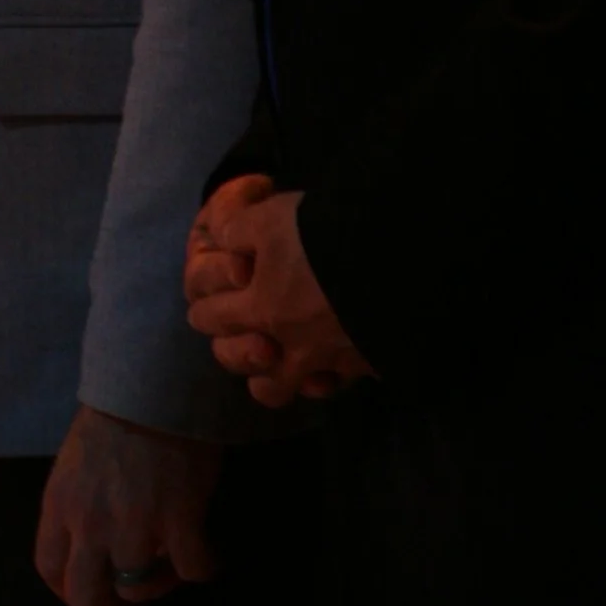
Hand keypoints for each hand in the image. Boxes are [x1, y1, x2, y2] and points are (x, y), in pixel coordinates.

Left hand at [35, 404, 223, 605]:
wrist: (158, 387)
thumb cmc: (119, 417)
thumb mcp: (77, 464)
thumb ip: (79, 506)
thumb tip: (100, 542)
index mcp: (59, 507)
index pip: (50, 570)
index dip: (70, 592)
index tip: (94, 593)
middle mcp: (90, 524)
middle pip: (86, 597)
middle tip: (133, 605)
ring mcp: (134, 525)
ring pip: (138, 588)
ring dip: (158, 585)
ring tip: (173, 566)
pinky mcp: (180, 518)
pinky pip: (191, 568)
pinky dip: (202, 569)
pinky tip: (208, 556)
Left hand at [184, 172, 373, 406]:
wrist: (401, 258)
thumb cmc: (328, 234)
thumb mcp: (273, 216)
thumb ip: (239, 229)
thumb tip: (222, 236)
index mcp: (260, 308)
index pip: (209, 317)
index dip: (204, 305)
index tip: (209, 301)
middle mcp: (289, 343)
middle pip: (240, 363)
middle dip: (232, 348)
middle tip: (243, 330)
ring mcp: (330, 362)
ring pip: (284, 389)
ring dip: (276, 376)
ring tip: (285, 359)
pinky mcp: (370, 365)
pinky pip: (340, 382)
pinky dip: (331, 375)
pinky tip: (336, 357)